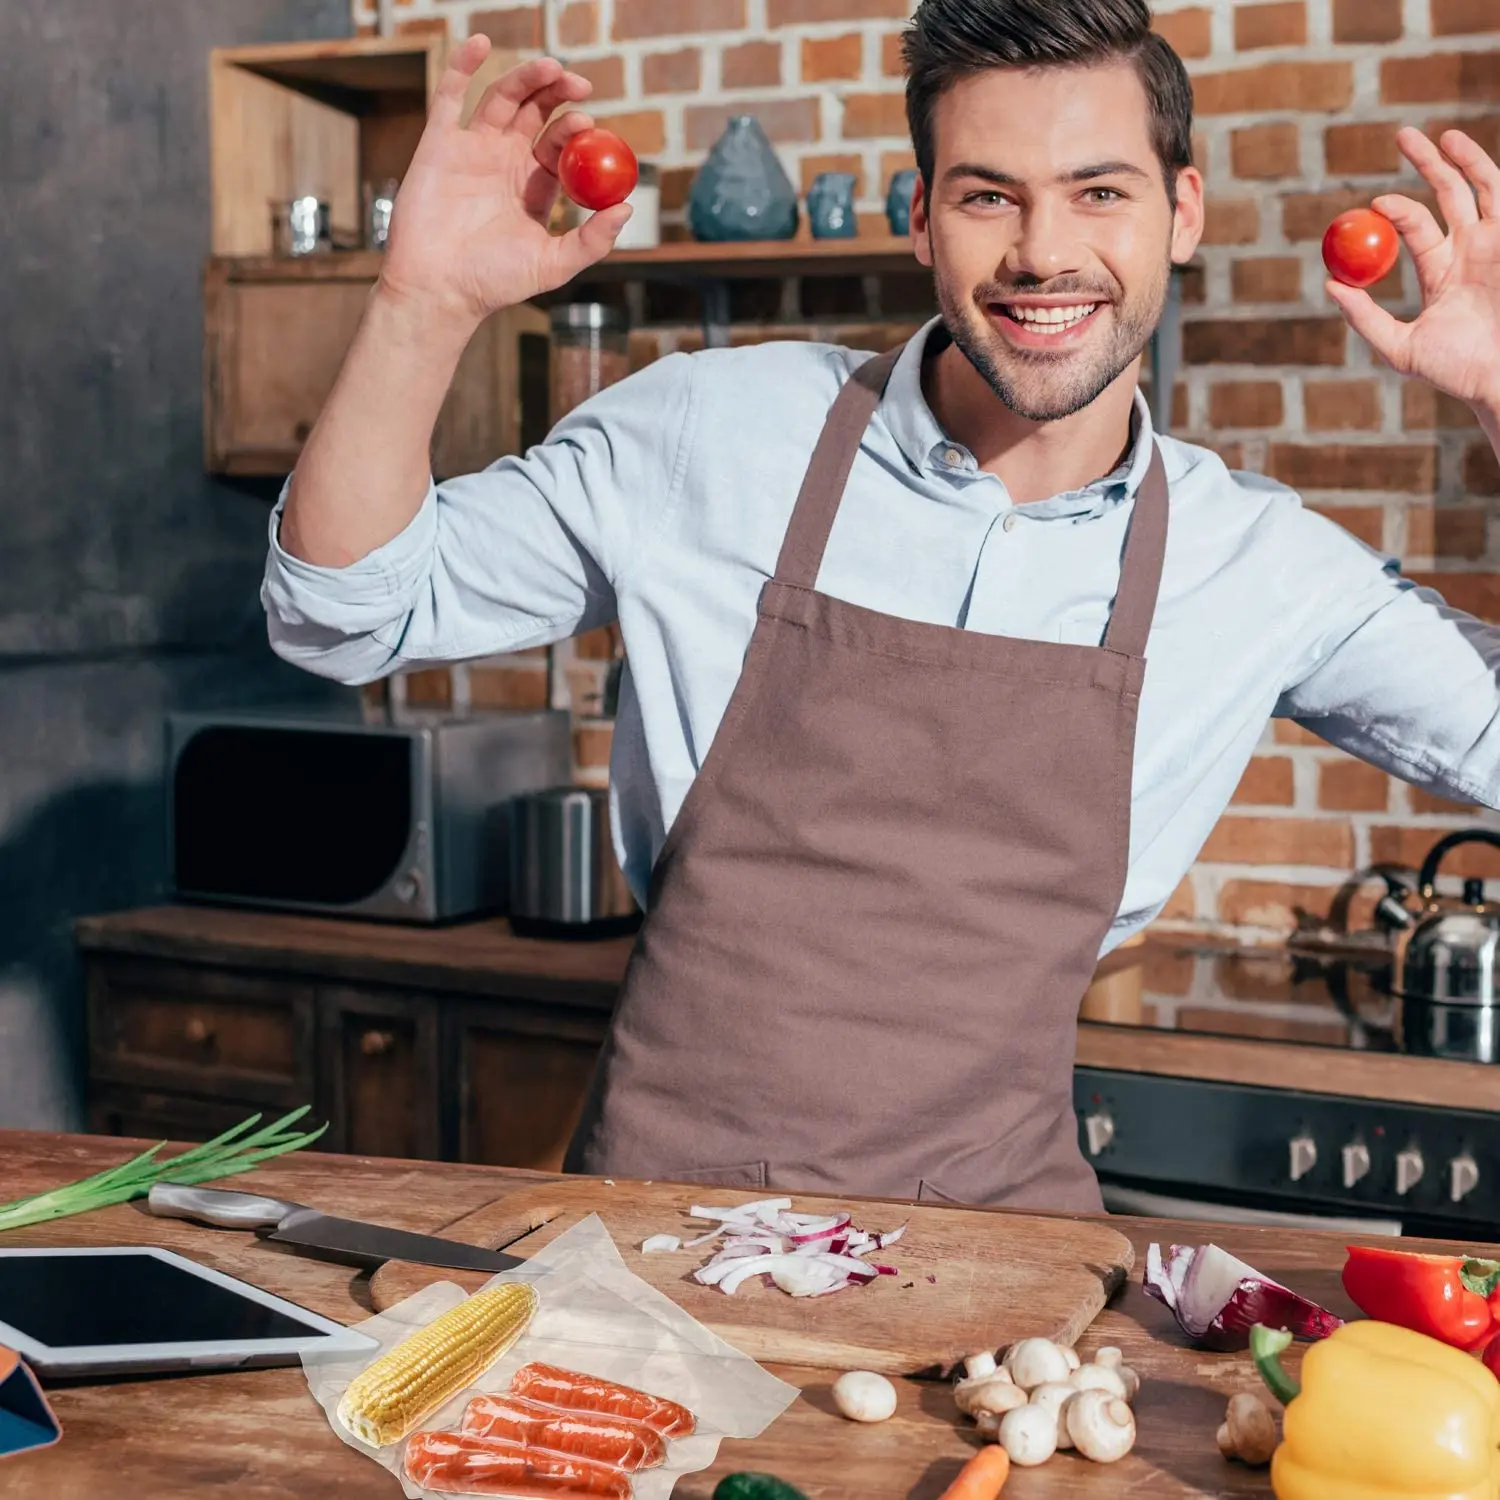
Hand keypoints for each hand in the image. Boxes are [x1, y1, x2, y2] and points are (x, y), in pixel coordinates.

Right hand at [377, 39, 631, 330]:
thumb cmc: (494, 283)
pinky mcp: (439, 144)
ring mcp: (471, 149)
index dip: (574, 129)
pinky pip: (449, 96)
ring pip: (502, 99)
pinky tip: (480, 43)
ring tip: (549, 66)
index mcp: (533, 186)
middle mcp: (504, 162)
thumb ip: (592, 240)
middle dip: (557, 93)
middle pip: (534, 113)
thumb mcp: (554, 265)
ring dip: (525, 77)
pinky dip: (462, 66)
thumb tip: (626, 208)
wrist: (439, 289)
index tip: (589, 122)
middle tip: (579, 83)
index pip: (559, 144)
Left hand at [1328, 127, 1499, 419]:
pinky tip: (1470, 156)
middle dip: (1427, 163)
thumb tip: (1330, 284)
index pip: (1416, 227)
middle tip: (1403, 135)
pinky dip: (1489, 175)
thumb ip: (1365, 318)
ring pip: (1483, 186)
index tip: (1377, 203)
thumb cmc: (1455, 369)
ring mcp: (1499, 242)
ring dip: (1464, 157)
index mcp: (1442, 270)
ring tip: (1442, 135)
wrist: (1499, 378)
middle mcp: (1471, 249)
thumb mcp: (1400, 347)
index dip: (1398, 210)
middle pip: (1449, 192)